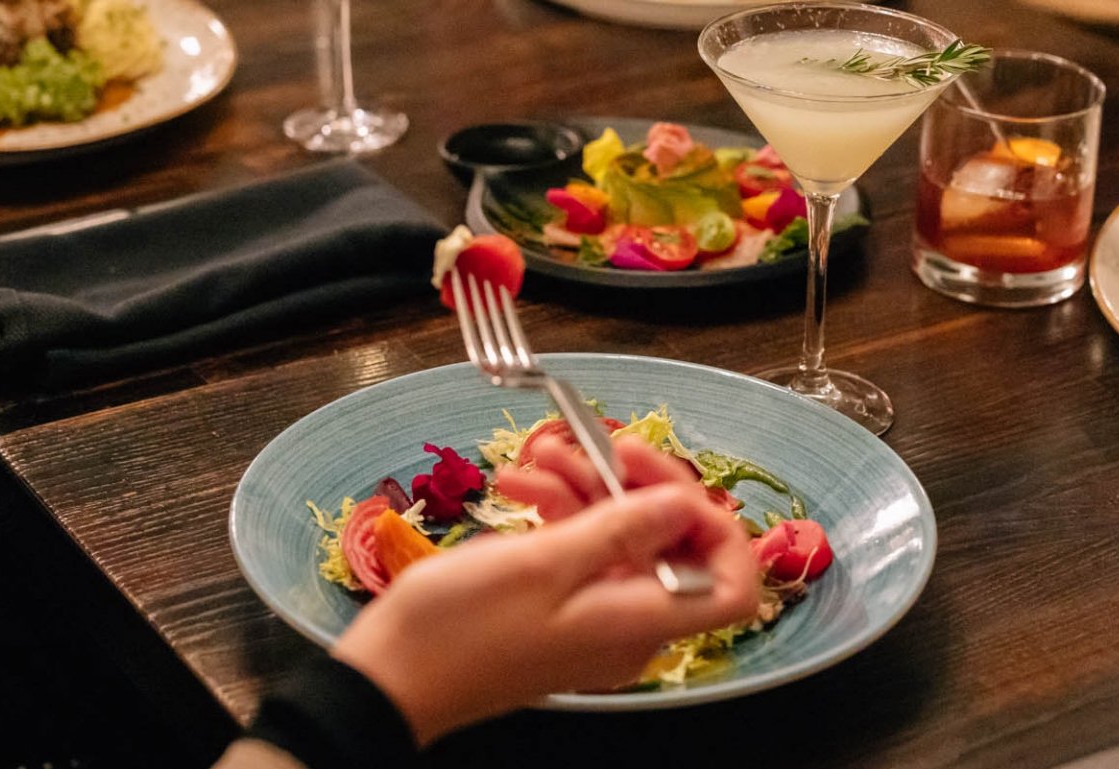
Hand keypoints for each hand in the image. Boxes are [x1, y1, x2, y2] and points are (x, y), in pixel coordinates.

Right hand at [330, 438, 758, 744]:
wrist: (387, 678)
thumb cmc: (459, 628)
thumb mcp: (544, 564)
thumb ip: (622, 529)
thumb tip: (687, 502)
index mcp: (641, 622)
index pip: (731, 585)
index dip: (717, 527)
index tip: (669, 482)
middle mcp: (629, 623)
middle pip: (672, 543)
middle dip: (635, 483)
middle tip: (596, 440)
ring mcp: (593, 614)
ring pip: (619, 535)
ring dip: (584, 485)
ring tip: (535, 451)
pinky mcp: (558, 605)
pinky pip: (580, 550)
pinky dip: (557, 510)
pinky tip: (516, 484)